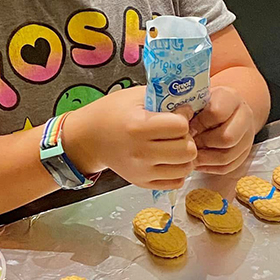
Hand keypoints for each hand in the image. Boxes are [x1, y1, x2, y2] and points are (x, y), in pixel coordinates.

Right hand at [65, 85, 196, 189]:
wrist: (88, 138)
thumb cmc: (112, 113)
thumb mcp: (135, 96)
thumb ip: (163, 97)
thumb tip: (190, 104)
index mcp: (138, 127)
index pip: (180, 126)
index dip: (184, 117)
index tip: (177, 113)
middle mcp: (141, 153)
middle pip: (187, 150)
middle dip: (187, 137)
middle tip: (178, 131)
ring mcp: (142, 172)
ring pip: (185, 168)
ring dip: (185, 155)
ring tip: (175, 145)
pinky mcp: (142, 183)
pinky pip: (176, 182)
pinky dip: (178, 170)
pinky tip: (169, 158)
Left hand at [189, 86, 254, 173]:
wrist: (225, 109)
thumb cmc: (205, 104)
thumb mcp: (197, 99)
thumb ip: (189, 108)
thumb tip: (175, 123)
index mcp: (231, 98)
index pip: (217, 113)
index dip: (199, 123)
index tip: (186, 127)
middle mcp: (245, 116)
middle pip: (227, 138)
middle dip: (203, 143)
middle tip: (187, 143)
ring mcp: (247, 137)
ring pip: (227, 156)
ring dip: (204, 158)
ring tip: (189, 155)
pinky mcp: (243, 154)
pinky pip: (227, 167)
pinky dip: (209, 167)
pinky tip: (197, 161)